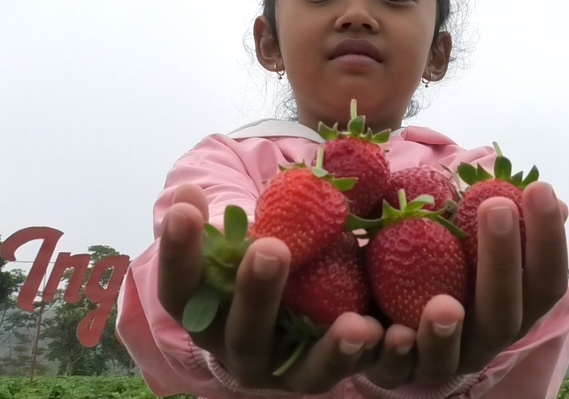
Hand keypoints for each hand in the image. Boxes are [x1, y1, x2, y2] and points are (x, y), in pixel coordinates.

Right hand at [157, 184, 384, 393]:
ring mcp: (286, 374)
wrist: (290, 323)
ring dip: (331, 348)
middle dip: (256, 293)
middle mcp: (240, 354)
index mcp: (207, 318)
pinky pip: (350, 372)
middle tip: (271, 248)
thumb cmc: (261, 270)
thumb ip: (222, 226)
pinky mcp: (328, 377)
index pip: (180, 291)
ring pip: (305, 371)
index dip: (178, 253)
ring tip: (357, 324)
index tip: (186, 210)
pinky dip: (372, 355)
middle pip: (242, 333)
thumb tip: (187, 192)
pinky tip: (389, 332)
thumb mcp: (240, 248)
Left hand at [363, 181, 568, 387]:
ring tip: (444, 305)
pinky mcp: (394, 372)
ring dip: (445, 331)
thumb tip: (558, 201)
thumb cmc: (437, 265)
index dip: (548, 239)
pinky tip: (386, 331)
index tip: (540, 188)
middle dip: (501, 263)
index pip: (545, 282)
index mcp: (512, 310)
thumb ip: (502, 222)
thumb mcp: (464, 239)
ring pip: (448, 356)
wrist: (380, 311)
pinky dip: (393, 352)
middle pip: (502, 317)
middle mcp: (483, 342)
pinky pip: (393, 368)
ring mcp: (439, 362)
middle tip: (495, 207)